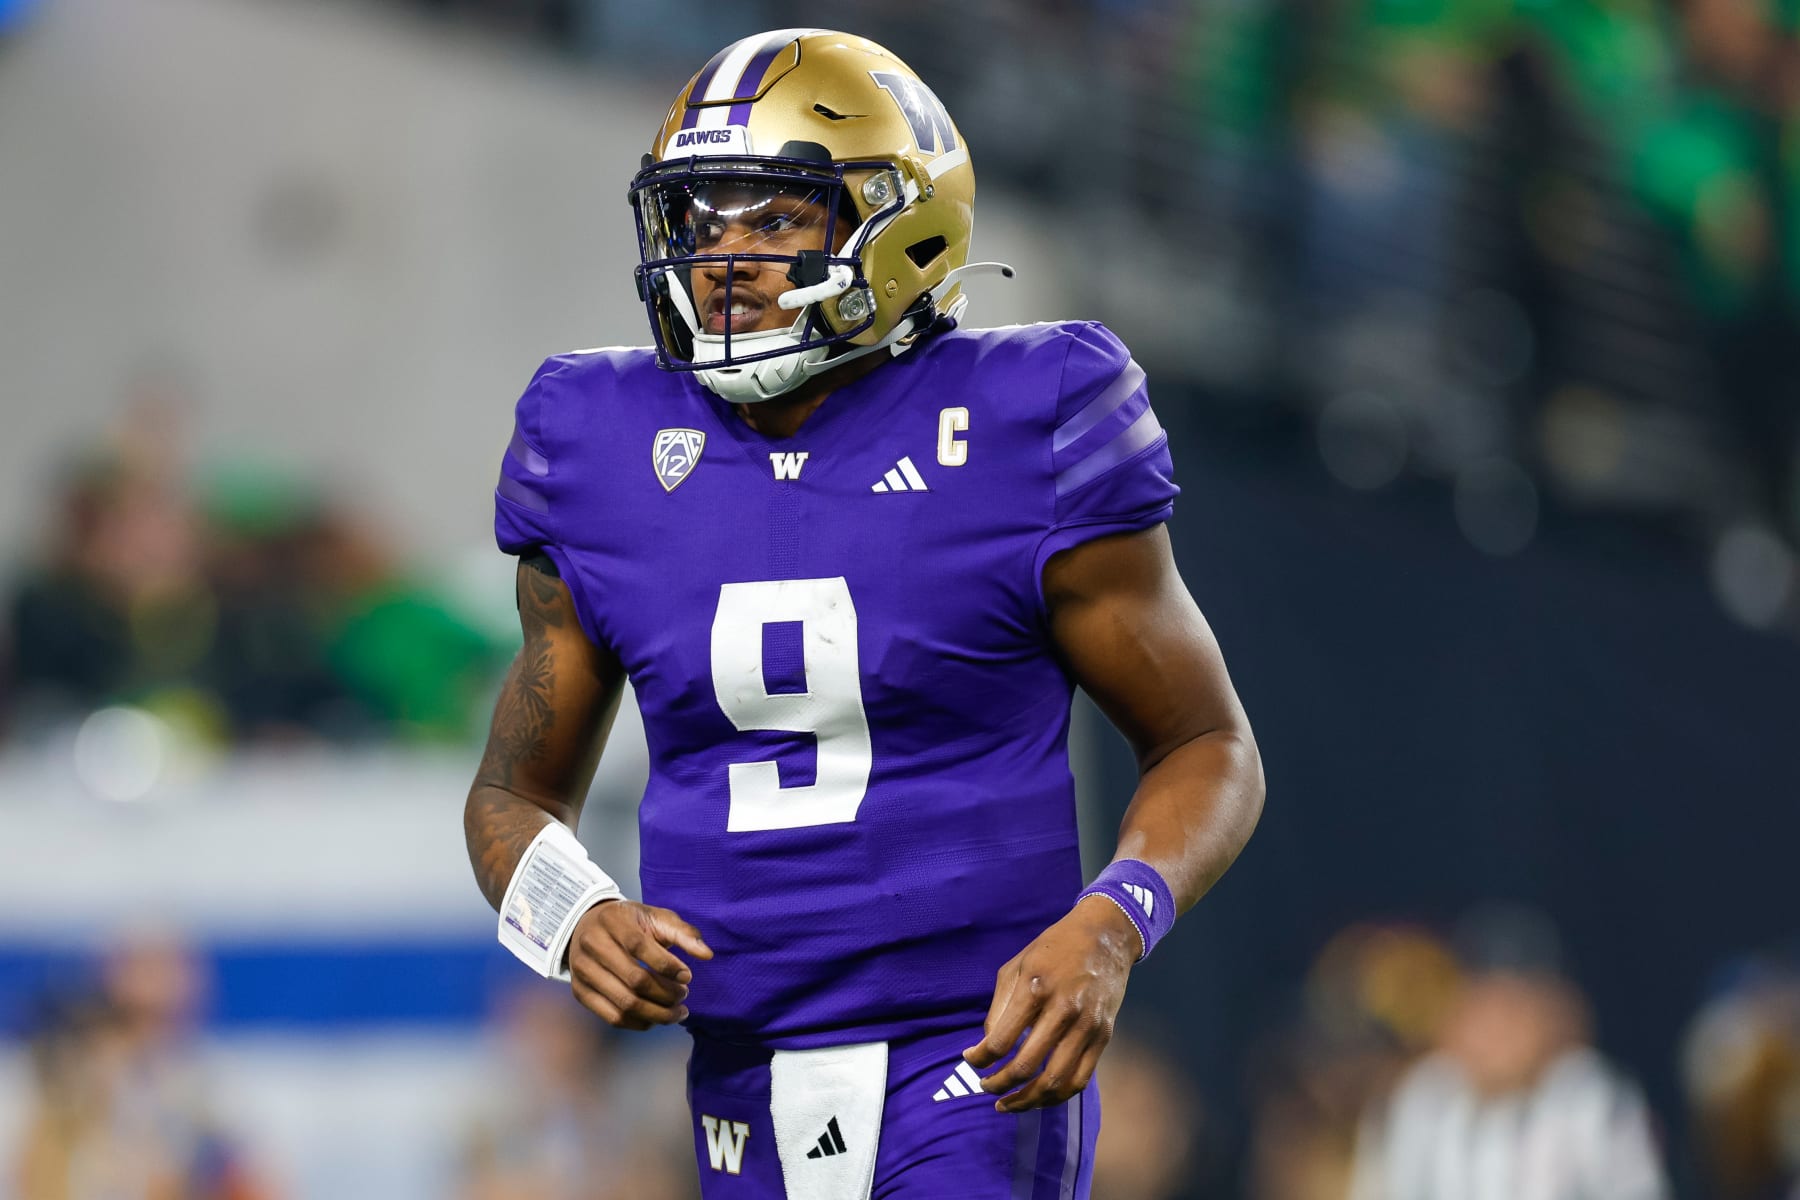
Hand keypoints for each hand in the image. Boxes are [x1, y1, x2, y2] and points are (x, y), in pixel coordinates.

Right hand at [567, 899, 713, 1030]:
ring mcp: (582, 971)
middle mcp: (592, 945)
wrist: (587, 926)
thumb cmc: (629, 923)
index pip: (639, 947)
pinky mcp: (580, 992)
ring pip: (624, 1003)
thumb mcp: (655, 918)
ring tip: (677, 1012)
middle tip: (684, 996)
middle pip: (634, 980)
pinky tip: (655, 1018)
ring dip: (657, 1014)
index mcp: (612, 921)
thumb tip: (707, 955)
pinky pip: (612, 1017)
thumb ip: (683, 933)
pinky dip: (639, 1023)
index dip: (668, 965)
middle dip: (666, 994)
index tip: (687, 976)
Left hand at [962, 896, 1140, 1110]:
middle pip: (1026, 1066)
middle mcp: (1063, 1010)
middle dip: (998, 1084)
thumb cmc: (1052, 949)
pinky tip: (1039, 1098)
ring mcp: (1087, 1026)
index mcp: (1035, 988)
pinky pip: (1080, 1079)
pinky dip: (1056, 1096)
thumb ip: (999, 1007)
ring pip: (1055, 1081)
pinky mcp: (1103, 1037)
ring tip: (1008, 1104)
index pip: (1001, 1040)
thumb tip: (989, 1047)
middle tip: (985, 1087)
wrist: (1104, 937)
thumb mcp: (1015, 965)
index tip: (969, 1060)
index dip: (979, 1059)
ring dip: (1027, 1101)